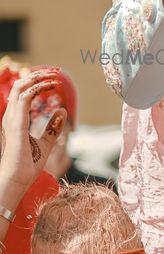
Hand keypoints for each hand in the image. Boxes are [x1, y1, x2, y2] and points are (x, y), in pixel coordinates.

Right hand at [0, 71, 67, 208]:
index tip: (54, 79)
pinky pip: (25, 98)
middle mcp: (11, 117)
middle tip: (56, 72)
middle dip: (37, 75)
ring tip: (54, 75)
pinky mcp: (16, 124)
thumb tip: (62, 111)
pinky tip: (50, 86)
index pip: (23, 93)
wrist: (16, 180)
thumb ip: (53, 127)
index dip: (37, 82)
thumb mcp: (45, 143)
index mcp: (15, 120)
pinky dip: (37, 88)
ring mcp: (11, 119)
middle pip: (20, 86)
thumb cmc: (27, 166)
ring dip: (38, 78)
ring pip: (21, 88)